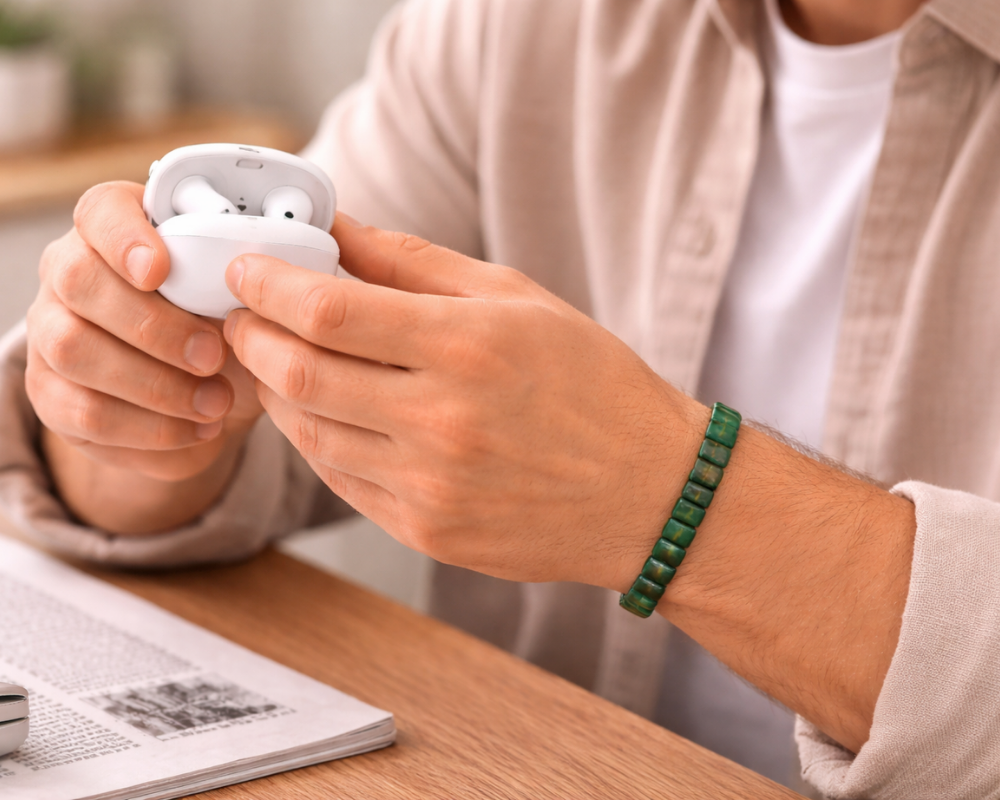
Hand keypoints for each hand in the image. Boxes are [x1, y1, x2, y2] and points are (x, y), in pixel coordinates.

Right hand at [26, 182, 263, 495]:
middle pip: (79, 281)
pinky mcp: (52, 394)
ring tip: (216, 404)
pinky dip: (149, 429)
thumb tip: (278, 278)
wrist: (209, 397)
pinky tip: (196, 430)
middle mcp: (71, 272)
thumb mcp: (245, 300)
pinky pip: (85, 413)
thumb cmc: (225, 328)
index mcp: (120, 230)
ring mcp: (51, 332)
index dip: (125, 237)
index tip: (161, 270)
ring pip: (75, 350)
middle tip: (214, 357)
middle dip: (153, 325)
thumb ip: (251, 278)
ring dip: (155, 385)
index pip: (101, 210)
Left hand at [224, 215, 705, 589]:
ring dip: (277, 390)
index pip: (328, 312)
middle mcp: (443, 422)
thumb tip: (336, 229)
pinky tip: (325, 411)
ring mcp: (431, 486)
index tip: (246, 270)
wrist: (646, 492)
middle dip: (251, 338)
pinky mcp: (426, 531)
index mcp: (468, 348)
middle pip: (300, 375)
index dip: (267, 285)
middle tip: (244, 315)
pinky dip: (316, 438)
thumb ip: (413, 263)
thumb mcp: (516, 299)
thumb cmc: (592, 385)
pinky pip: (340, 480)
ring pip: (310, 433)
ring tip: (281, 360)